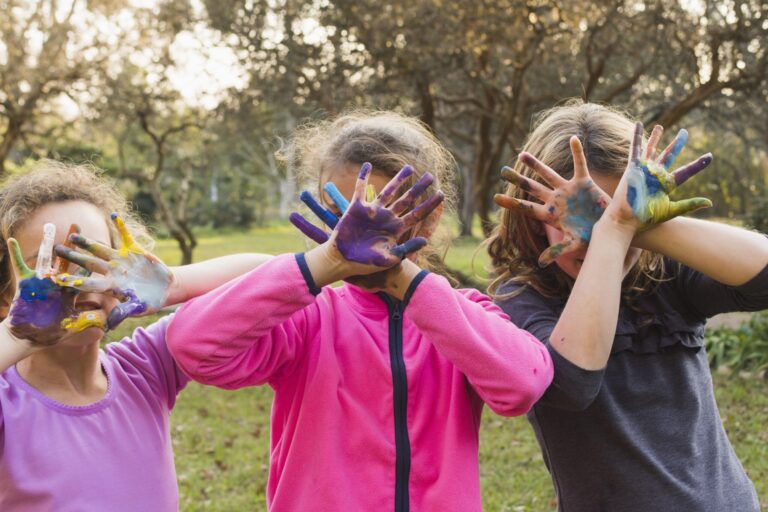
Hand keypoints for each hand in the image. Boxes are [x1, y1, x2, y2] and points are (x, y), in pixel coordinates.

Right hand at [6, 224, 105, 345]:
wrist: (27, 337)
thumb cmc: (50, 334)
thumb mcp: (72, 327)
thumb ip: (88, 322)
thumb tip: (106, 324)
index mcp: (71, 291)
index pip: (84, 274)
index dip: (92, 263)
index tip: (101, 250)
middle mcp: (57, 283)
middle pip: (67, 260)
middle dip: (72, 244)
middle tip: (77, 226)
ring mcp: (41, 281)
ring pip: (45, 258)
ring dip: (46, 243)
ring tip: (49, 226)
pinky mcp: (26, 283)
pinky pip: (19, 265)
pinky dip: (15, 253)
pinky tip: (13, 240)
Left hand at [54, 214, 173, 329]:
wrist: (165, 289)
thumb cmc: (149, 301)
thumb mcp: (138, 309)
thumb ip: (124, 312)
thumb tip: (110, 323)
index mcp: (111, 285)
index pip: (90, 283)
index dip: (75, 281)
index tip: (59, 278)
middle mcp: (112, 270)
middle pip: (89, 263)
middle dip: (73, 256)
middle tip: (58, 249)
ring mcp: (122, 259)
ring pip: (101, 248)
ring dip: (88, 242)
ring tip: (74, 235)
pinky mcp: (134, 250)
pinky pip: (126, 236)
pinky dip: (121, 226)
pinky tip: (114, 216)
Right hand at [293, 163, 443, 281]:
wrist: (343, 261)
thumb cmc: (367, 264)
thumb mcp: (389, 258)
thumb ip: (407, 248)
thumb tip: (425, 240)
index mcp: (396, 229)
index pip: (417, 214)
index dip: (429, 204)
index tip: (441, 194)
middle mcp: (387, 217)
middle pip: (406, 199)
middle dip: (418, 188)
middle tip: (430, 176)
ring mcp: (372, 211)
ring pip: (388, 191)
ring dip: (398, 179)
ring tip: (409, 167)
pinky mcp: (356, 208)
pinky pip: (360, 189)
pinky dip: (363, 177)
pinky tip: (367, 165)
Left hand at [495, 136, 608, 266]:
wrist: (611, 231)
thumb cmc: (592, 240)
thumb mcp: (574, 245)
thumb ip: (558, 251)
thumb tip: (541, 263)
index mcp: (551, 215)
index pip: (527, 208)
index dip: (512, 203)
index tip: (495, 198)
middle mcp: (556, 200)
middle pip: (532, 188)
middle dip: (518, 180)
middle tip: (502, 171)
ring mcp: (569, 190)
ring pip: (549, 174)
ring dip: (535, 164)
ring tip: (521, 154)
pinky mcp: (584, 183)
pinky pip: (580, 164)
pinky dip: (578, 152)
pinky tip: (573, 139)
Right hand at [613, 123, 712, 228]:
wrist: (627, 219)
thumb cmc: (645, 218)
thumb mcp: (670, 210)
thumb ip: (689, 204)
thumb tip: (710, 202)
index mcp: (667, 185)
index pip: (686, 171)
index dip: (698, 165)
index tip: (710, 157)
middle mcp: (656, 175)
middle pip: (669, 155)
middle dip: (677, 144)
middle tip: (684, 132)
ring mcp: (645, 170)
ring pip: (652, 149)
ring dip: (655, 138)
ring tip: (660, 127)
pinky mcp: (633, 167)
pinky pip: (636, 149)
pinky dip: (637, 136)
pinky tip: (639, 124)